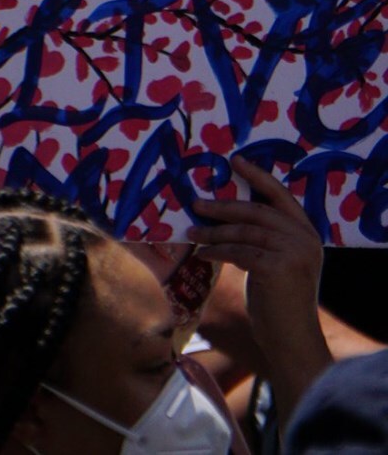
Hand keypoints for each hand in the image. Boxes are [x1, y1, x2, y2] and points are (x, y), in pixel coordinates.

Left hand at [187, 157, 328, 389]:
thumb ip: (262, 238)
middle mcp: (306, 240)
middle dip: (223, 207)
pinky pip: (239, 252)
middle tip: (196, 203)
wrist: (291, 337)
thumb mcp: (276, 262)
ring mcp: (295, 253)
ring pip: (244, 232)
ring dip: (213, 232)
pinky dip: (217, 251)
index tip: (235, 161)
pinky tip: (201, 255)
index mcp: (308, 233)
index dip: (258, 177)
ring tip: (191, 233)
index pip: (281, 197)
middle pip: (256, 212)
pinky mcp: (279, 268)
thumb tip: (220, 214)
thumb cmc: (278, 299)